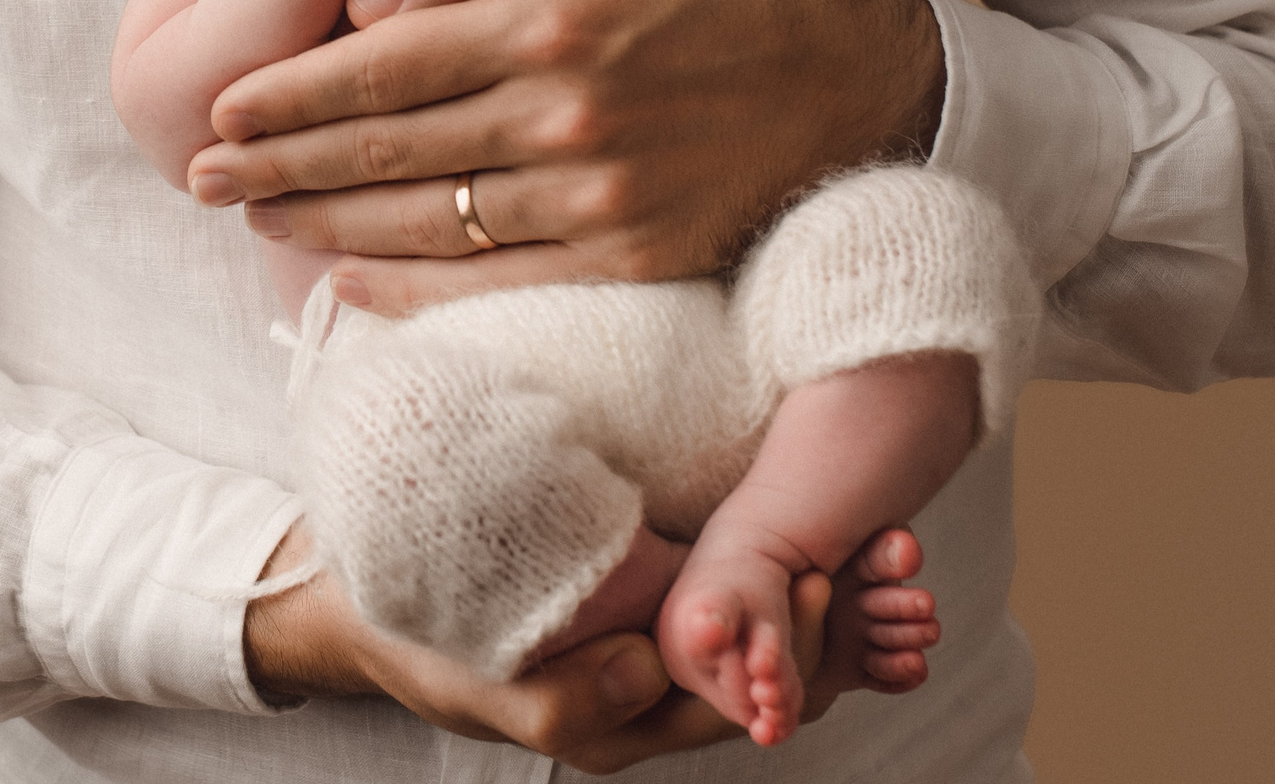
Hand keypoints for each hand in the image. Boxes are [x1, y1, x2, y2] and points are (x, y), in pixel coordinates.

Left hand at [187, 0, 944, 314]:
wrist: (848, 78)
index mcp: (545, 17)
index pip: (378, 65)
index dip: (286, 94)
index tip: (221, 109)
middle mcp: (560, 112)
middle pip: (381, 149)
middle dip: (274, 166)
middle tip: (198, 179)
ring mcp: (594, 197)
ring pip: (424, 221)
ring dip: (322, 226)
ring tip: (256, 222)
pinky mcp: (627, 259)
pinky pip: (492, 284)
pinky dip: (410, 288)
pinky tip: (348, 278)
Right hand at [245, 522, 838, 773]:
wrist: (372, 611)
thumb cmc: (422, 645)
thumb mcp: (482, 682)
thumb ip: (561, 694)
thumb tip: (644, 678)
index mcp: (623, 724)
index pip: (736, 696)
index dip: (791, 648)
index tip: (826, 579)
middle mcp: (655, 703)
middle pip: (775, 679)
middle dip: (843, 630)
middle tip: (893, 559)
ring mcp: (658, 660)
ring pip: (775, 649)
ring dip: (843, 610)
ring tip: (902, 557)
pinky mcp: (653, 612)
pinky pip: (746, 615)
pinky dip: (803, 588)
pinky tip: (858, 550)